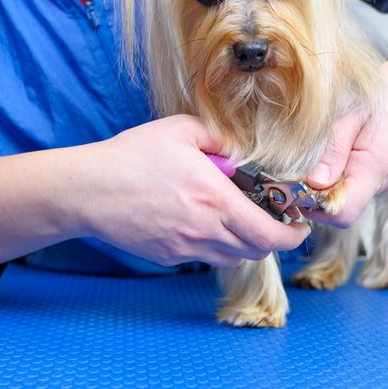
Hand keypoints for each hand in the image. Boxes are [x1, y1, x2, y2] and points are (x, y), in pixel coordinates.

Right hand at [73, 115, 309, 266]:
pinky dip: (214, 245)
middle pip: (255, 250)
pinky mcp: (168, 256)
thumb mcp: (181, 130)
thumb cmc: (132, 156)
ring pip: (232, 258)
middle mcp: (204, 230)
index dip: (292, 236)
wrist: (87, 190)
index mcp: (215, 199)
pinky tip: (202, 222)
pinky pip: (204, 257)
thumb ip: (220, 137)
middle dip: (272, 238)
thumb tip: (244, 147)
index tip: (299, 225)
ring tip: (238, 219)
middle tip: (273, 220)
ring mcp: (185, 248)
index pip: (269, 235)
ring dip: (244, 243)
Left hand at [302, 60, 387, 227]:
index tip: (295, 185)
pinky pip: (352, 183)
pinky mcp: (378, 172)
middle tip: (297, 168)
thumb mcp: (352, 116)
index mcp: (374, 171)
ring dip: (324, 184)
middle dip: (314, 195)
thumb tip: (314, 182)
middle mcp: (381, 183)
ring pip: (345, 197)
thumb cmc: (386, 93)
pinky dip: (336, 175)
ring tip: (316, 155)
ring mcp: (381, 179)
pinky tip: (331, 152)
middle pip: (340, 209)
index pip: (342, 213)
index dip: (315, 206)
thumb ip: (333, 150)